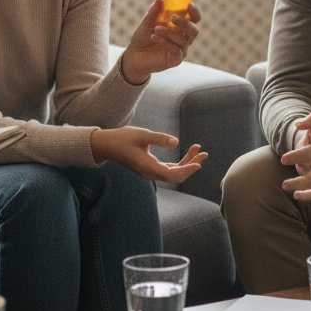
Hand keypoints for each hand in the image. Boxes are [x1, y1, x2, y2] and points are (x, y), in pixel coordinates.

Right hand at [91, 126, 207, 183]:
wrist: (106, 145)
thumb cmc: (122, 139)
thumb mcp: (141, 134)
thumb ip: (159, 138)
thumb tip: (176, 142)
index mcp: (147, 167)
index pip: (171, 174)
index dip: (187, 170)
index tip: (199, 163)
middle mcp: (149, 173)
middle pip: (175, 175)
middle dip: (191, 165)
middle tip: (204, 153)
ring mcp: (149, 172)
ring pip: (173, 172)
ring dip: (187, 163)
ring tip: (199, 150)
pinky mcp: (149, 167)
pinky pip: (168, 168)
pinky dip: (179, 162)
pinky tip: (188, 153)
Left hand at [120, 0, 200, 84]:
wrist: (134, 56)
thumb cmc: (143, 38)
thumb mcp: (147, 22)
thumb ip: (154, 11)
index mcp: (180, 28)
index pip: (194, 20)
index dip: (195, 12)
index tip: (189, 4)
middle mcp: (183, 39)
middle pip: (194, 30)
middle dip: (184, 22)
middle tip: (172, 17)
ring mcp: (180, 50)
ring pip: (183, 40)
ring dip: (169, 32)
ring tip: (156, 29)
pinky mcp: (175, 60)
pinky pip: (175, 50)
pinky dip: (165, 41)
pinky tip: (154, 37)